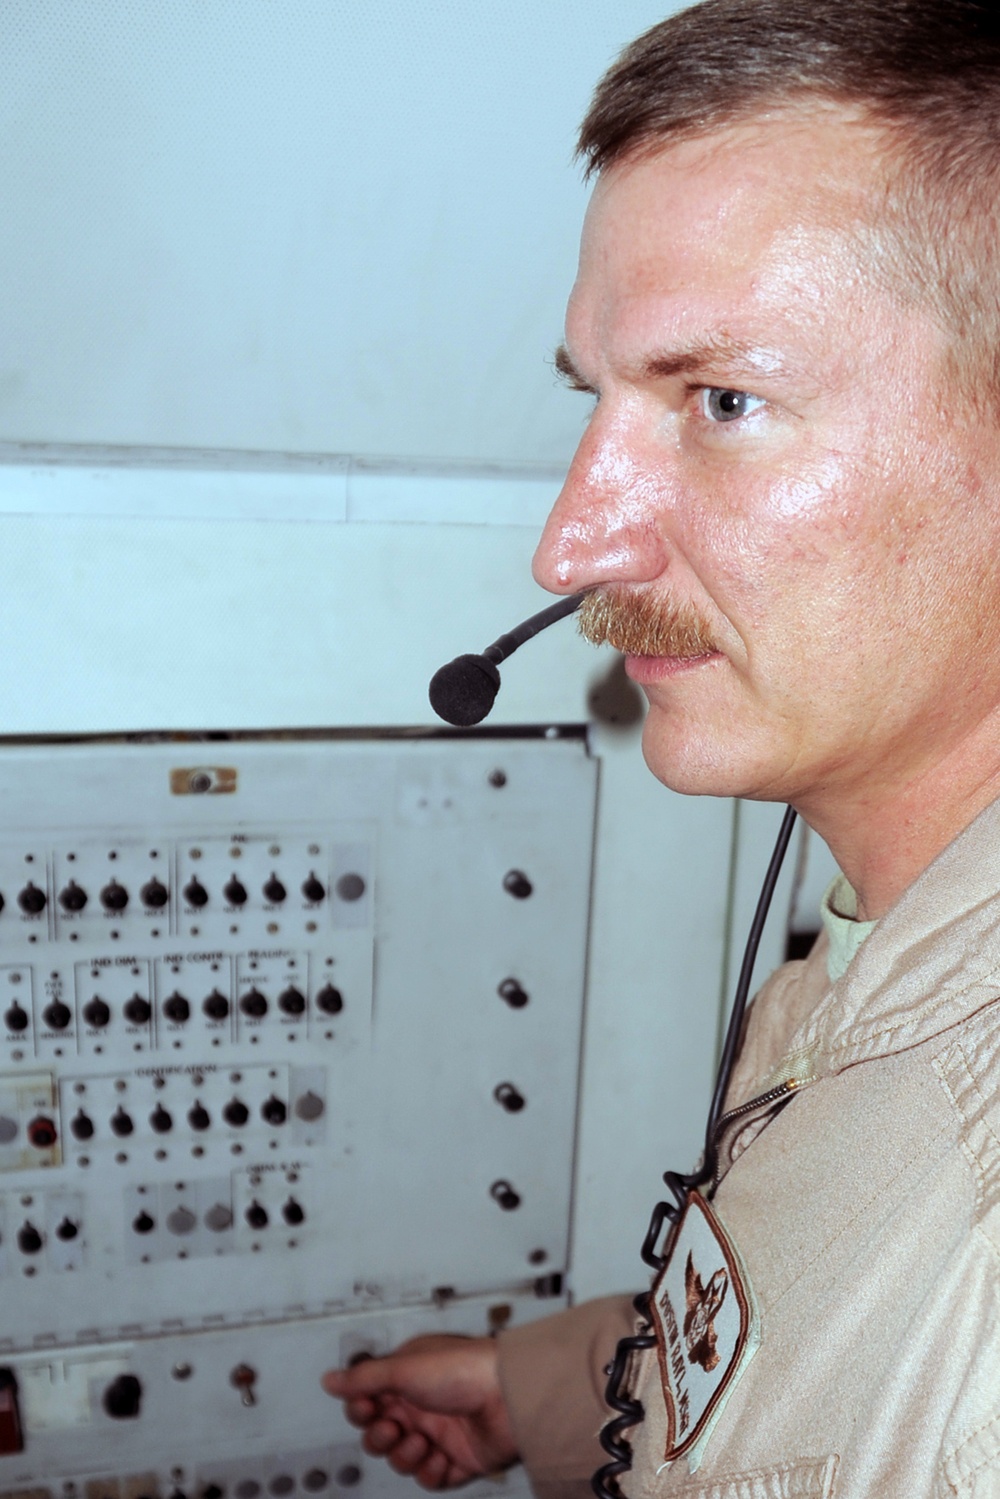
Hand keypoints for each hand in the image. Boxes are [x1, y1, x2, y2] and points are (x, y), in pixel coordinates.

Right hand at [322, 1333, 518, 1489]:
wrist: (508, 1397)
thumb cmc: (463, 1370)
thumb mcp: (404, 1368)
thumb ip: (363, 1378)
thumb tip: (330, 1379)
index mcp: (409, 1379)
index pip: (370, 1401)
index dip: (362, 1410)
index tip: (366, 1408)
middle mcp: (422, 1406)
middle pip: (381, 1434)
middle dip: (381, 1437)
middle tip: (395, 1428)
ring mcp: (440, 1434)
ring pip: (403, 1459)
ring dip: (406, 1455)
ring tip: (424, 1442)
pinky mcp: (458, 1460)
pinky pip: (431, 1478)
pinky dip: (432, 1473)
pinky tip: (441, 1457)